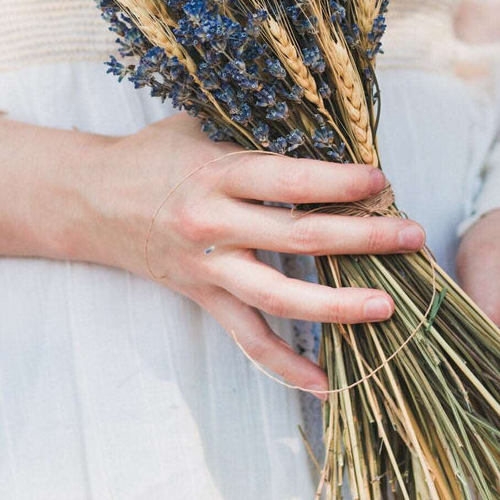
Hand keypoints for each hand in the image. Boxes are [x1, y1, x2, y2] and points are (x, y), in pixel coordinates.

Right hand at [78, 114, 426, 394]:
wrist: (87, 199)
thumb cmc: (151, 154)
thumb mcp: (194, 125)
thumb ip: (249, 127)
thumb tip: (314, 117)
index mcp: (216, 172)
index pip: (288, 180)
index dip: (337, 182)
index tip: (380, 180)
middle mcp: (213, 223)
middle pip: (298, 237)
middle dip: (362, 237)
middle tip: (412, 237)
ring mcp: (208, 268)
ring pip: (279, 296)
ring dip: (337, 305)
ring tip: (386, 308)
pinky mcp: (202, 298)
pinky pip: (248, 339)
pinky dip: (285, 363)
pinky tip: (325, 383)